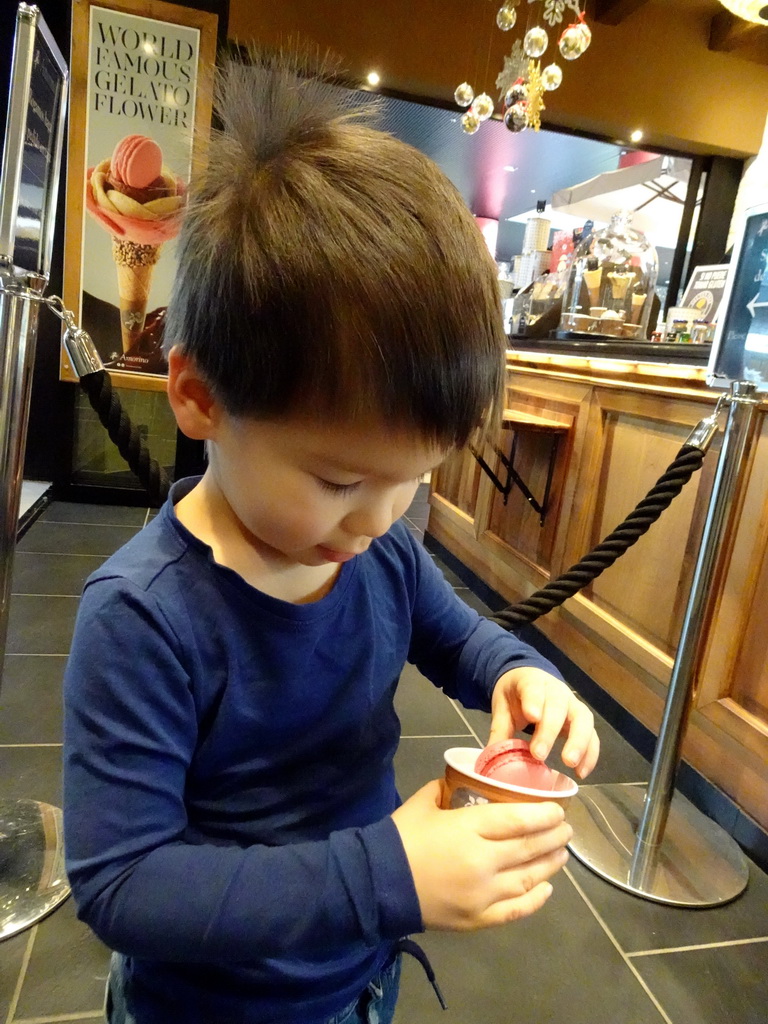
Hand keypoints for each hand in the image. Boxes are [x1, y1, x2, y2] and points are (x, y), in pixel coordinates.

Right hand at [391, 780, 571, 930]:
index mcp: (469, 828)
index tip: (559, 810)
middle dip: (554, 837)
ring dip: (550, 865)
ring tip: (562, 855)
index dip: (545, 815)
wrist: (375, 883)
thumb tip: (465, 783)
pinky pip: (516, 909)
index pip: (519, 820)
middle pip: (530, 847)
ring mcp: (483, 894)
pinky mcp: (477, 918)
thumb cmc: (400, 837)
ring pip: (530, 878)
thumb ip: (449, 790)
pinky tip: (547, 889)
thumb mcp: (425, 802)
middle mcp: (483, 861)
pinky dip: (536, 899)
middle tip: (566, 829)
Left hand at [490, 667, 599, 778]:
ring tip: (569, 763)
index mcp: (532, 682)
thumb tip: (489, 760)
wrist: (530, 679)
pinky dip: (590, 754)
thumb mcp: (502, 706)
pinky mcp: (582, 721)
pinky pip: (592, 736)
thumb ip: (499, 730)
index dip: (534, 701)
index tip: (532, 717)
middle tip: (539, 754)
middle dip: (550, 730)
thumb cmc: (516, 695)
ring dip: (578, 742)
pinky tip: (581, 772)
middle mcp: (557, 691)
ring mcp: (573, 704)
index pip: (534, 688)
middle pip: (558, 706)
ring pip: (582, 719)